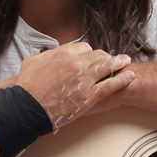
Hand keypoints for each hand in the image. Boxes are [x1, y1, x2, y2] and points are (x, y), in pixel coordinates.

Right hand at [0, 44, 132, 130]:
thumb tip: (51, 55)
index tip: (91, 57)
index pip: (85, 48)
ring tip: (126, 61)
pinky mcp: (90, 95)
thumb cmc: (28, 88)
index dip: (89, 53)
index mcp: (63, 53)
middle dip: (105, 57)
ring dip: (119, 63)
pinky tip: (129, 76)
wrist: (27, 108)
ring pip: (108, 66)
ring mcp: (84, 79)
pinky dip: (122, 79)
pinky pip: (111, 84)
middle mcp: (76, 63)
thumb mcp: (33, 63)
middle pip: (99, 55)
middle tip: (112, 59)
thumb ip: (46, 56)